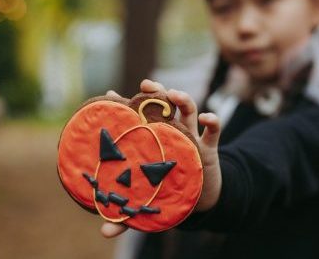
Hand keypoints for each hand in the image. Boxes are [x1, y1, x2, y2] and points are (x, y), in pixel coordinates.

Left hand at [100, 79, 222, 237]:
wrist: (201, 200)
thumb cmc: (169, 194)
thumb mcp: (148, 202)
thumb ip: (127, 216)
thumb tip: (104, 232)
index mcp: (153, 140)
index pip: (136, 117)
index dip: (124, 105)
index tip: (109, 95)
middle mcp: (171, 133)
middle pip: (163, 104)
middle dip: (155, 91)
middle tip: (145, 85)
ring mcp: (191, 136)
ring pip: (187, 109)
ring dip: (182, 98)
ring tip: (173, 93)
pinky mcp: (209, 147)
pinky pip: (214, 129)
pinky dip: (212, 120)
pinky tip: (207, 118)